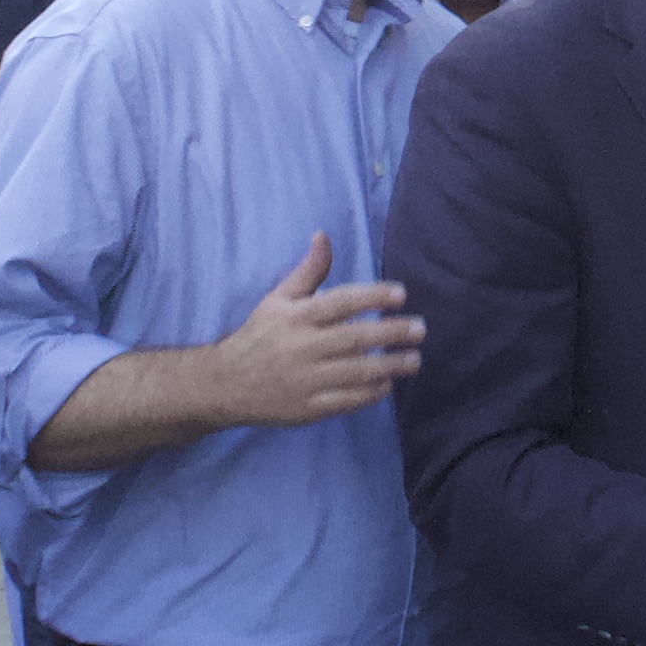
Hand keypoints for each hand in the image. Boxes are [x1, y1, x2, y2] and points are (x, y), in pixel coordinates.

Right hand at [196, 234, 425, 427]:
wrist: (224, 384)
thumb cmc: (259, 336)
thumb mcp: (277, 299)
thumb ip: (307, 271)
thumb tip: (323, 235)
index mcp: (296, 317)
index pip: (340, 302)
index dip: (372, 296)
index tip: (401, 294)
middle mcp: (302, 348)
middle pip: (354, 338)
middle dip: (391, 333)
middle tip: (420, 328)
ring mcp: (305, 381)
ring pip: (355, 373)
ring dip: (389, 366)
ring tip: (414, 360)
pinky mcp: (307, 409)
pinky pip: (345, 402)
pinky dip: (369, 394)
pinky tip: (387, 385)